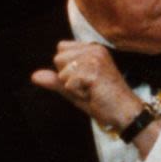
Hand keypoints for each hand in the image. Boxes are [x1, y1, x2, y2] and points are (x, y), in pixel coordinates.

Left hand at [30, 40, 144, 130]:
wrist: (126, 113)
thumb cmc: (103, 101)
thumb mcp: (75, 88)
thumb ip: (56, 80)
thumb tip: (34, 76)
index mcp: (92, 48)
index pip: (61, 50)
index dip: (66, 70)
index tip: (86, 80)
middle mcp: (94, 49)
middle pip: (58, 59)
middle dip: (68, 78)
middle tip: (90, 87)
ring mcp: (95, 59)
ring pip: (62, 72)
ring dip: (73, 87)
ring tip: (93, 90)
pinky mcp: (93, 71)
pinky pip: (68, 84)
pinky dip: (78, 93)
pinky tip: (94, 94)